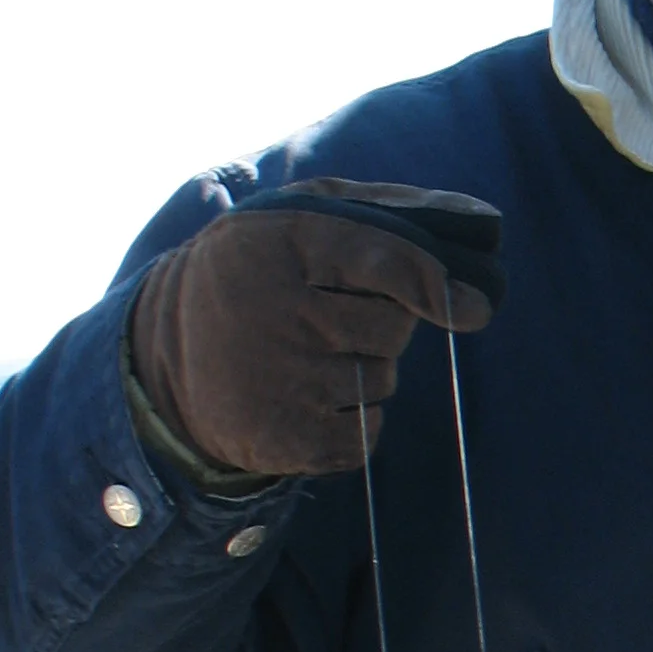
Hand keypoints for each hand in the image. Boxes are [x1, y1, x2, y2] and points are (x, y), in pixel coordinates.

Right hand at [130, 181, 503, 478]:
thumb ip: (391, 211)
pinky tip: (309, 399)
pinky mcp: (284, 440)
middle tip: (332, 316)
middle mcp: (280, 313)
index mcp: (285, 243)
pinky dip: (356, 421)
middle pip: (394, 330)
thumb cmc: (264, 270)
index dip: (436, 284)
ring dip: (366, 370)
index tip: (475, 307)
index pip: (384, 262)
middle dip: (384, 324)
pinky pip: (368, 434)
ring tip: (306, 355)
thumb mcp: (305, 217)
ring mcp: (281, 382)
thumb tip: (484, 220)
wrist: (169, 350)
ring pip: (382, 381)